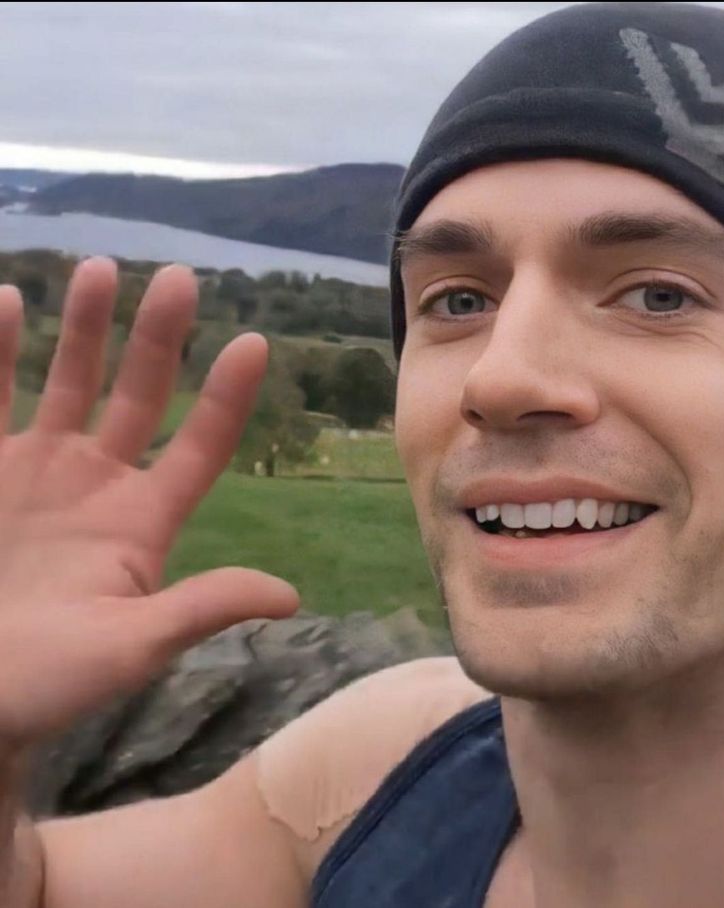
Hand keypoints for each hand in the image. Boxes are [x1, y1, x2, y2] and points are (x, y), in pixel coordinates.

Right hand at [0, 258, 298, 747]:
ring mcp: (40, 470)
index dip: (227, 399)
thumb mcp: (130, 647)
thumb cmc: (48, 683)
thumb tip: (290, 597)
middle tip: (179, 278)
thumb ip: (201, 608)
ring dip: (85, 327)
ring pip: (69, 381)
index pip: (199, 447)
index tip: (254, 343)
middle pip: (140, 395)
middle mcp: (100, 484)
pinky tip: (4, 298)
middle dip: (158, 338)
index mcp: (143, 522)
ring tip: (100, 268)